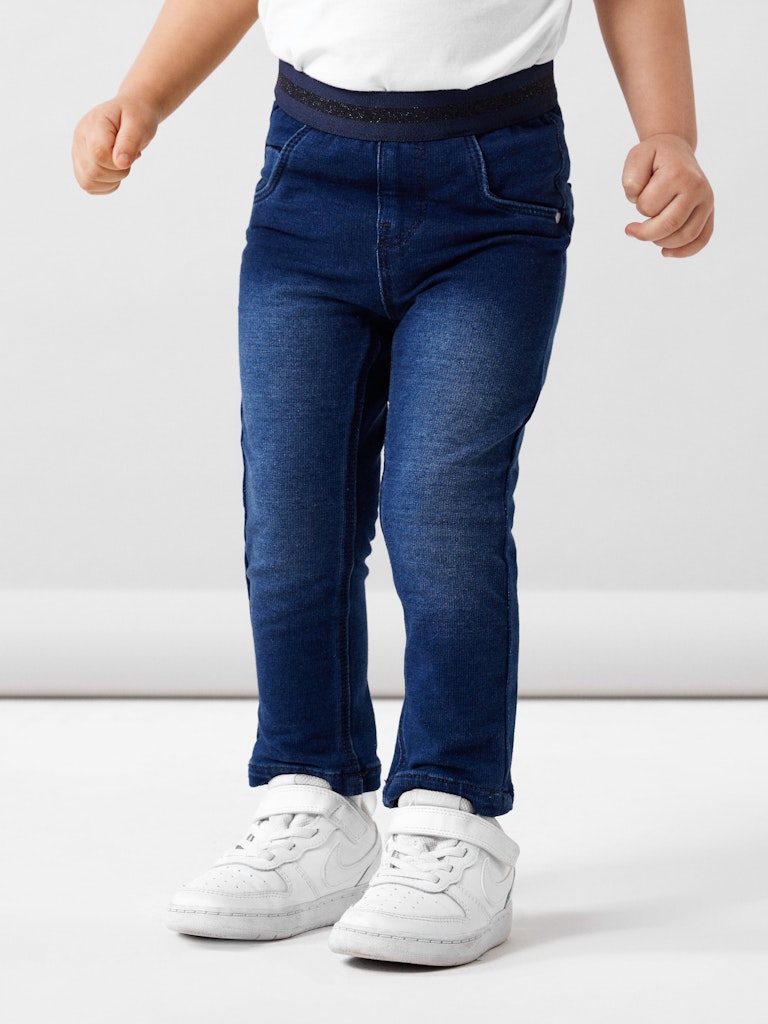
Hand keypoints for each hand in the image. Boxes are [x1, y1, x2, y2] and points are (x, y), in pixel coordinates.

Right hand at [72, 94, 159, 194]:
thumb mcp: (139, 123)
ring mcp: (77, 153)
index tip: (130, 150)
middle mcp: (79, 139)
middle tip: (128, 155)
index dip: (118, 161)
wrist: (131, 112)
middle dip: (118, 171)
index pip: (99, 154)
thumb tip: (120, 163)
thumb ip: (129, 142)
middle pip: (93, 172)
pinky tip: (115, 170)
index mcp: (92, 124)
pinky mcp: (81, 165)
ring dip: (112, 179)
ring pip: (88, 183)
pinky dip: (107, 184)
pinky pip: (90, 187)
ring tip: (121, 161)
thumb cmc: (135, 116)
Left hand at [622, 134, 713, 257]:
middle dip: (645, 233)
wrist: (676, 150)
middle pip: (670, 226)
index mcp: (678, 174)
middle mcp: (697, 188)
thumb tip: (637, 199)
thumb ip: (631, 178)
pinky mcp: (710, 212)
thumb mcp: (637, 157)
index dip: (638, 207)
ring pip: (685, 237)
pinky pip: (701, 239)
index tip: (637, 198)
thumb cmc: (655, 157)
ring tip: (650, 233)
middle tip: (632, 230)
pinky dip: (684, 251)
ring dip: (661, 242)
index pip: (649, 206)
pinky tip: (666, 252)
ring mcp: (706, 201)